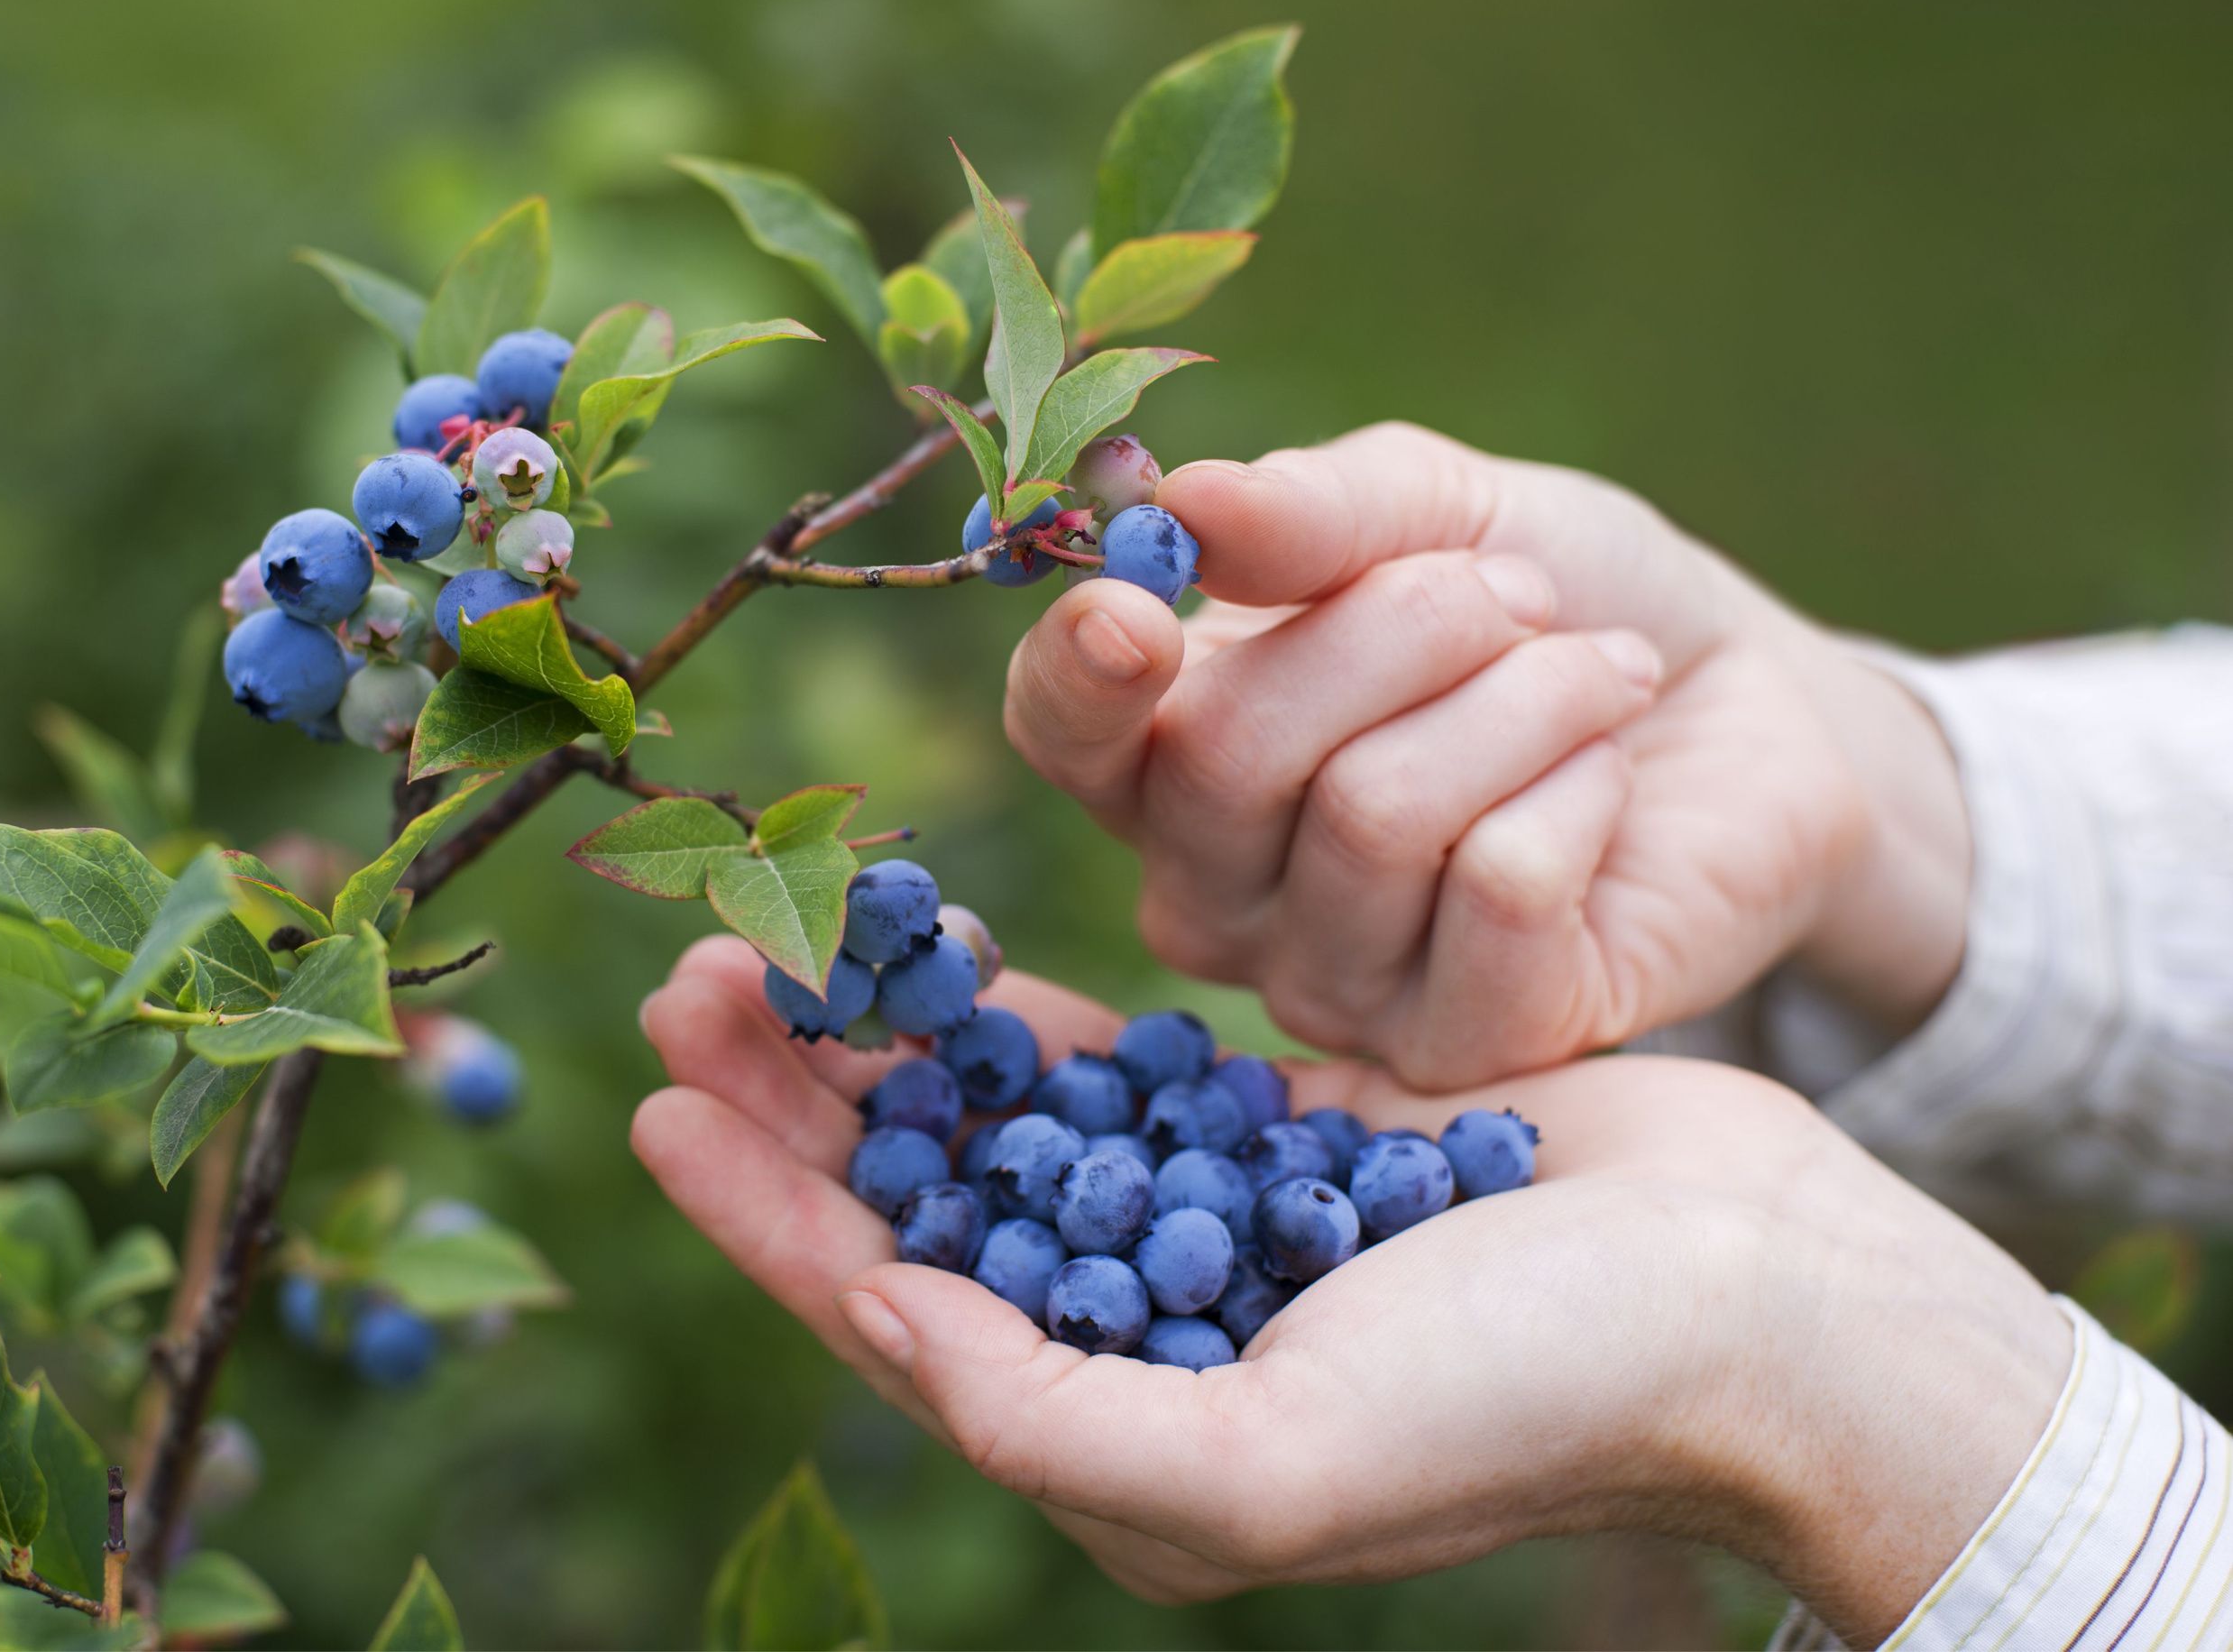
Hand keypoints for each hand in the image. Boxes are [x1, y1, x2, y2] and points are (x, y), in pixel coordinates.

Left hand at [633, 937, 2065, 1645]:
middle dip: (800, 1101)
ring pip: (999, 1123)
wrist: (1748, 1296)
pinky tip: (944, 952)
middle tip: (692, 978)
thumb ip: (1054, 1417)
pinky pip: (1115, 1064)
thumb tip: (880, 1323)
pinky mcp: (1280, 1131)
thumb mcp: (1273, 1460)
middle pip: (923, 1205)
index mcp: (1123, 1442)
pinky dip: (1023, 1014)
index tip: (655, 1103)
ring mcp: (1210, 1227)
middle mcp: (1147, 1338)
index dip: (761, 1214)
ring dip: (889, 1040)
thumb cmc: (1529, 1398)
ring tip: (782, 942)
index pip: (888, 1317)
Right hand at [1005, 423, 1971, 1083]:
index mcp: (1172, 750)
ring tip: (1597, 673)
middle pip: (1229, 756)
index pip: (1061, 735)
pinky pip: (1498, 890)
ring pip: (1375, 816)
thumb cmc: (1557, 602)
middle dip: (1403, 626)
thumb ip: (1314, 514)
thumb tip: (1183, 502)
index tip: (1140, 608)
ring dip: (1522, 697)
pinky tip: (1609, 781)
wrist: (1743, 709)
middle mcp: (1219, 891)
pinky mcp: (1466, 1046)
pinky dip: (1579, 789)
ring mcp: (1331, 986)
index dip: (1079, 678)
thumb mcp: (1442, 511)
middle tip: (1521, 598)